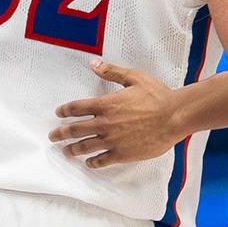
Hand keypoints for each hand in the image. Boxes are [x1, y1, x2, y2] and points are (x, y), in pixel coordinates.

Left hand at [51, 60, 184, 166]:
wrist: (174, 116)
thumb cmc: (157, 96)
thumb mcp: (134, 78)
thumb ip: (111, 71)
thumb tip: (93, 63)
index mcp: (106, 104)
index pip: (77, 108)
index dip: (65, 111)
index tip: (59, 113)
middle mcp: (105, 123)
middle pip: (75, 130)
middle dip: (60, 133)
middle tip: (53, 136)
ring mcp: (112, 141)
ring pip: (85, 147)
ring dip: (72, 149)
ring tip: (66, 151)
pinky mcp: (122, 154)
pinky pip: (101, 160)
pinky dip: (92, 162)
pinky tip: (89, 162)